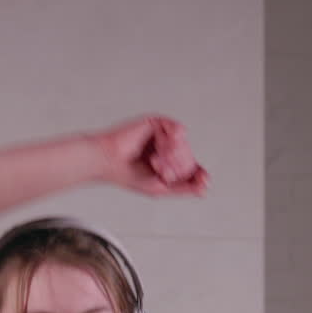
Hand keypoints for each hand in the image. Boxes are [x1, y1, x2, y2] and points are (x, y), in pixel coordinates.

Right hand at [91, 115, 208, 196]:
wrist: (108, 161)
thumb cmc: (127, 174)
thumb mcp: (160, 188)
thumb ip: (184, 188)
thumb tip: (204, 189)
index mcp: (167, 165)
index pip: (191, 168)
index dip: (198, 173)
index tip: (204, 179)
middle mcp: (166, 149)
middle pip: (189, 157)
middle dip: (177, 167)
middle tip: (161, 171)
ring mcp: (162, 136)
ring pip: (184, 144)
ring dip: (172, 156)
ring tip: (155, 161)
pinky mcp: (156, 123)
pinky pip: (176, 129)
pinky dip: (171, 140)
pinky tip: (159, 148)